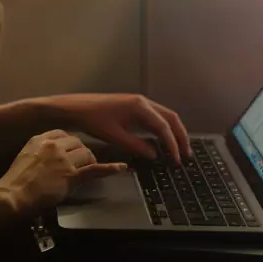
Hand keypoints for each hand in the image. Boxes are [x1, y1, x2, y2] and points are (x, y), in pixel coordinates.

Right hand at [0, 130, 128, 217]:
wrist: (13, 194)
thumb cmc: (16, 180)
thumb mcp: (26, 156)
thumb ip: (41, 152)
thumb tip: (52, 156)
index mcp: (41, 139)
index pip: (64, 134)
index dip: (71, 143)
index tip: (72, 151)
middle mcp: (54, 145)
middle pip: (78, 143)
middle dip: (81, 152)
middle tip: (80, 164)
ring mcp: (64, 160)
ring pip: (87, 154)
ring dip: (89, 162)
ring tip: (86, 170)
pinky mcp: (71, 175)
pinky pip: (94, 169)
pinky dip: (109, 168)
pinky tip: (121, 167)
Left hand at [56, 93, 192, 162]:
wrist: (76, 108)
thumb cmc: (93, 120)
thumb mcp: (115, 136)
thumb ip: (137, 146)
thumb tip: (156, 156)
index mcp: (140, 107)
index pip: (163, 126)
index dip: (172, 144)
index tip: (177, 159)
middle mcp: (143, 102)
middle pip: (170, 118)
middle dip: (180, 136)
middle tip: (186, 154)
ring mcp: (139, 103)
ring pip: (164, 116)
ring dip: (173, 132)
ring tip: (179, 150)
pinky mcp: (134, 107)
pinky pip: (155, 117)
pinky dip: (163, 129)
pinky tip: (163, 141)